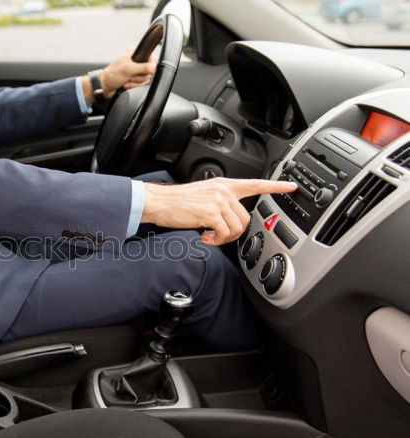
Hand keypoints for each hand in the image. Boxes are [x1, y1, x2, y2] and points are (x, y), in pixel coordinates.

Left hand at [101, 49, 156, 98]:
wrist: (104, 86)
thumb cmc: (112, 75)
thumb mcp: (128, 69)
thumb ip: (143, 67)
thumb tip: (155, 68)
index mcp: (134, 53)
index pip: (151, 57)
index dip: (148, 66)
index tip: (141, 71)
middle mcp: (136, 61)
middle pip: (149, 70)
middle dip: (139, 76)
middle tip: (130, 76)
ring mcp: (135, 70)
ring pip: (145, 78)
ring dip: (135, 82)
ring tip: (127, 80)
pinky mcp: (134, 78)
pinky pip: (141, 83)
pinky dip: (133, 85)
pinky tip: (126, 84)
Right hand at [141, 178, 297, 245]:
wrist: (159, 202)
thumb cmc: (176, 202)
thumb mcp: (203, 195)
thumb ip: (220, 201)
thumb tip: (228, 219)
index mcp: (224, 185)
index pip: (255, 184)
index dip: (276, 186)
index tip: (291, 187)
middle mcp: (224, 191)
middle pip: (245, 219)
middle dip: (233, 233)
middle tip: (216, 235)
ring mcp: (219, 201)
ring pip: (236, 228)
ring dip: (223, 238)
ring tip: (208, 236)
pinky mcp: (212, 213)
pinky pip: (224, 234)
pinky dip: (215, 240)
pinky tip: (203, 236)